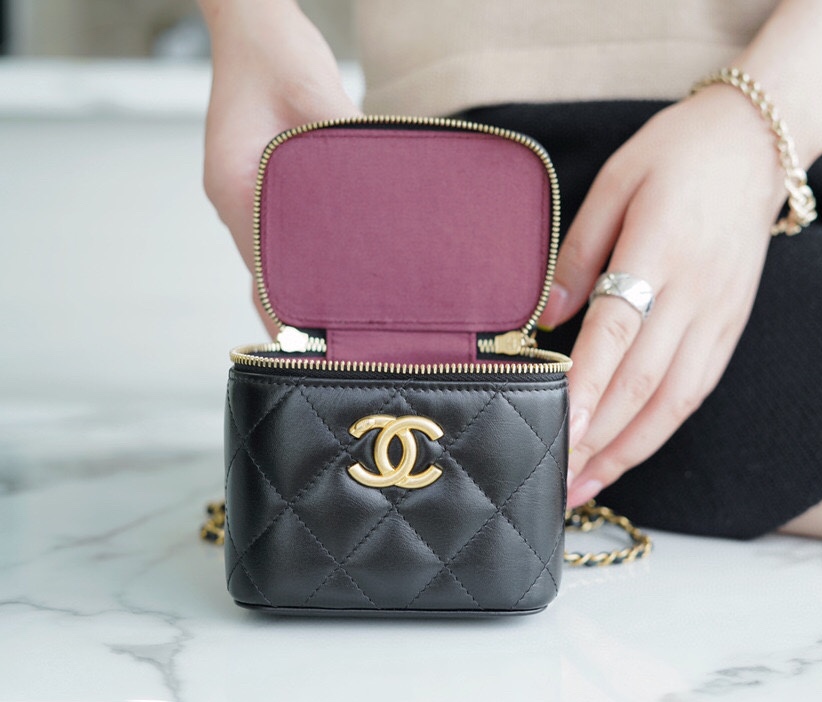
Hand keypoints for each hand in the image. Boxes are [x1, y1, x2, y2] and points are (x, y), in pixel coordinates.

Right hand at [200, 0, 358, 332]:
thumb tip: (381, 183)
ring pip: (277, 253)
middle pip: (267, 268)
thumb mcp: (316, 92)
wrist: (256, 25)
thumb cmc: (275, 51)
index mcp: (234, 183)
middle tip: (338, 343)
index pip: (259, 263)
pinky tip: (343, 270)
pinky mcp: (269, 182)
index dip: (285, 305)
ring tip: (344, 321)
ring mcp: (249, 190)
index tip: (309, 341)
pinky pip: (291, 229)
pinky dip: (313, 253)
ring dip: (305, 283)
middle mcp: (238, 195)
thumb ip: (344, 139)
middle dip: (298, 306)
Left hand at [536, 88, 789, 506]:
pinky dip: (663, 427)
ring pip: (673, 399)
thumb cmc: (677, 154)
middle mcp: (696, 293)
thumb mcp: (616, 181)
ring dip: (630, 448)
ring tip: (588, 484)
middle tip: (558, 479)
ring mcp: (719, 315)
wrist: (758, 144)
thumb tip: (544, 318)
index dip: (588, 387)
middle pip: (643, 380)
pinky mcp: (732, 326)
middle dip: (598, 438)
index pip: (618, 332)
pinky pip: (697, 388)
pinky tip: (633, 449)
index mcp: (660, 249)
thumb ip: (579, 253)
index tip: (560, 430)